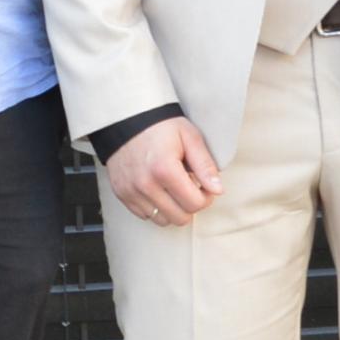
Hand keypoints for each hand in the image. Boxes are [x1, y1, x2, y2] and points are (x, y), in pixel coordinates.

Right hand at [101, 117, 222, 228]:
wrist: (126, 119)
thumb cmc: (161, 126)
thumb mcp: (189, 137)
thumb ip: (205, 165)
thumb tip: (217, 190)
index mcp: (165, 169)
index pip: (195, 204)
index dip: (206, 198)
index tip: (204, 186)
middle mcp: (146, 184)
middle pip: (180, 218)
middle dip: (190, 205)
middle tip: (190, 188)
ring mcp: (131, 191)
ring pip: (162, 220)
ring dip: (172, 209)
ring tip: (173, 188)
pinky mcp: (121, 194)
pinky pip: (144, 215)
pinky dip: (155, 207)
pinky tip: (158, 189)